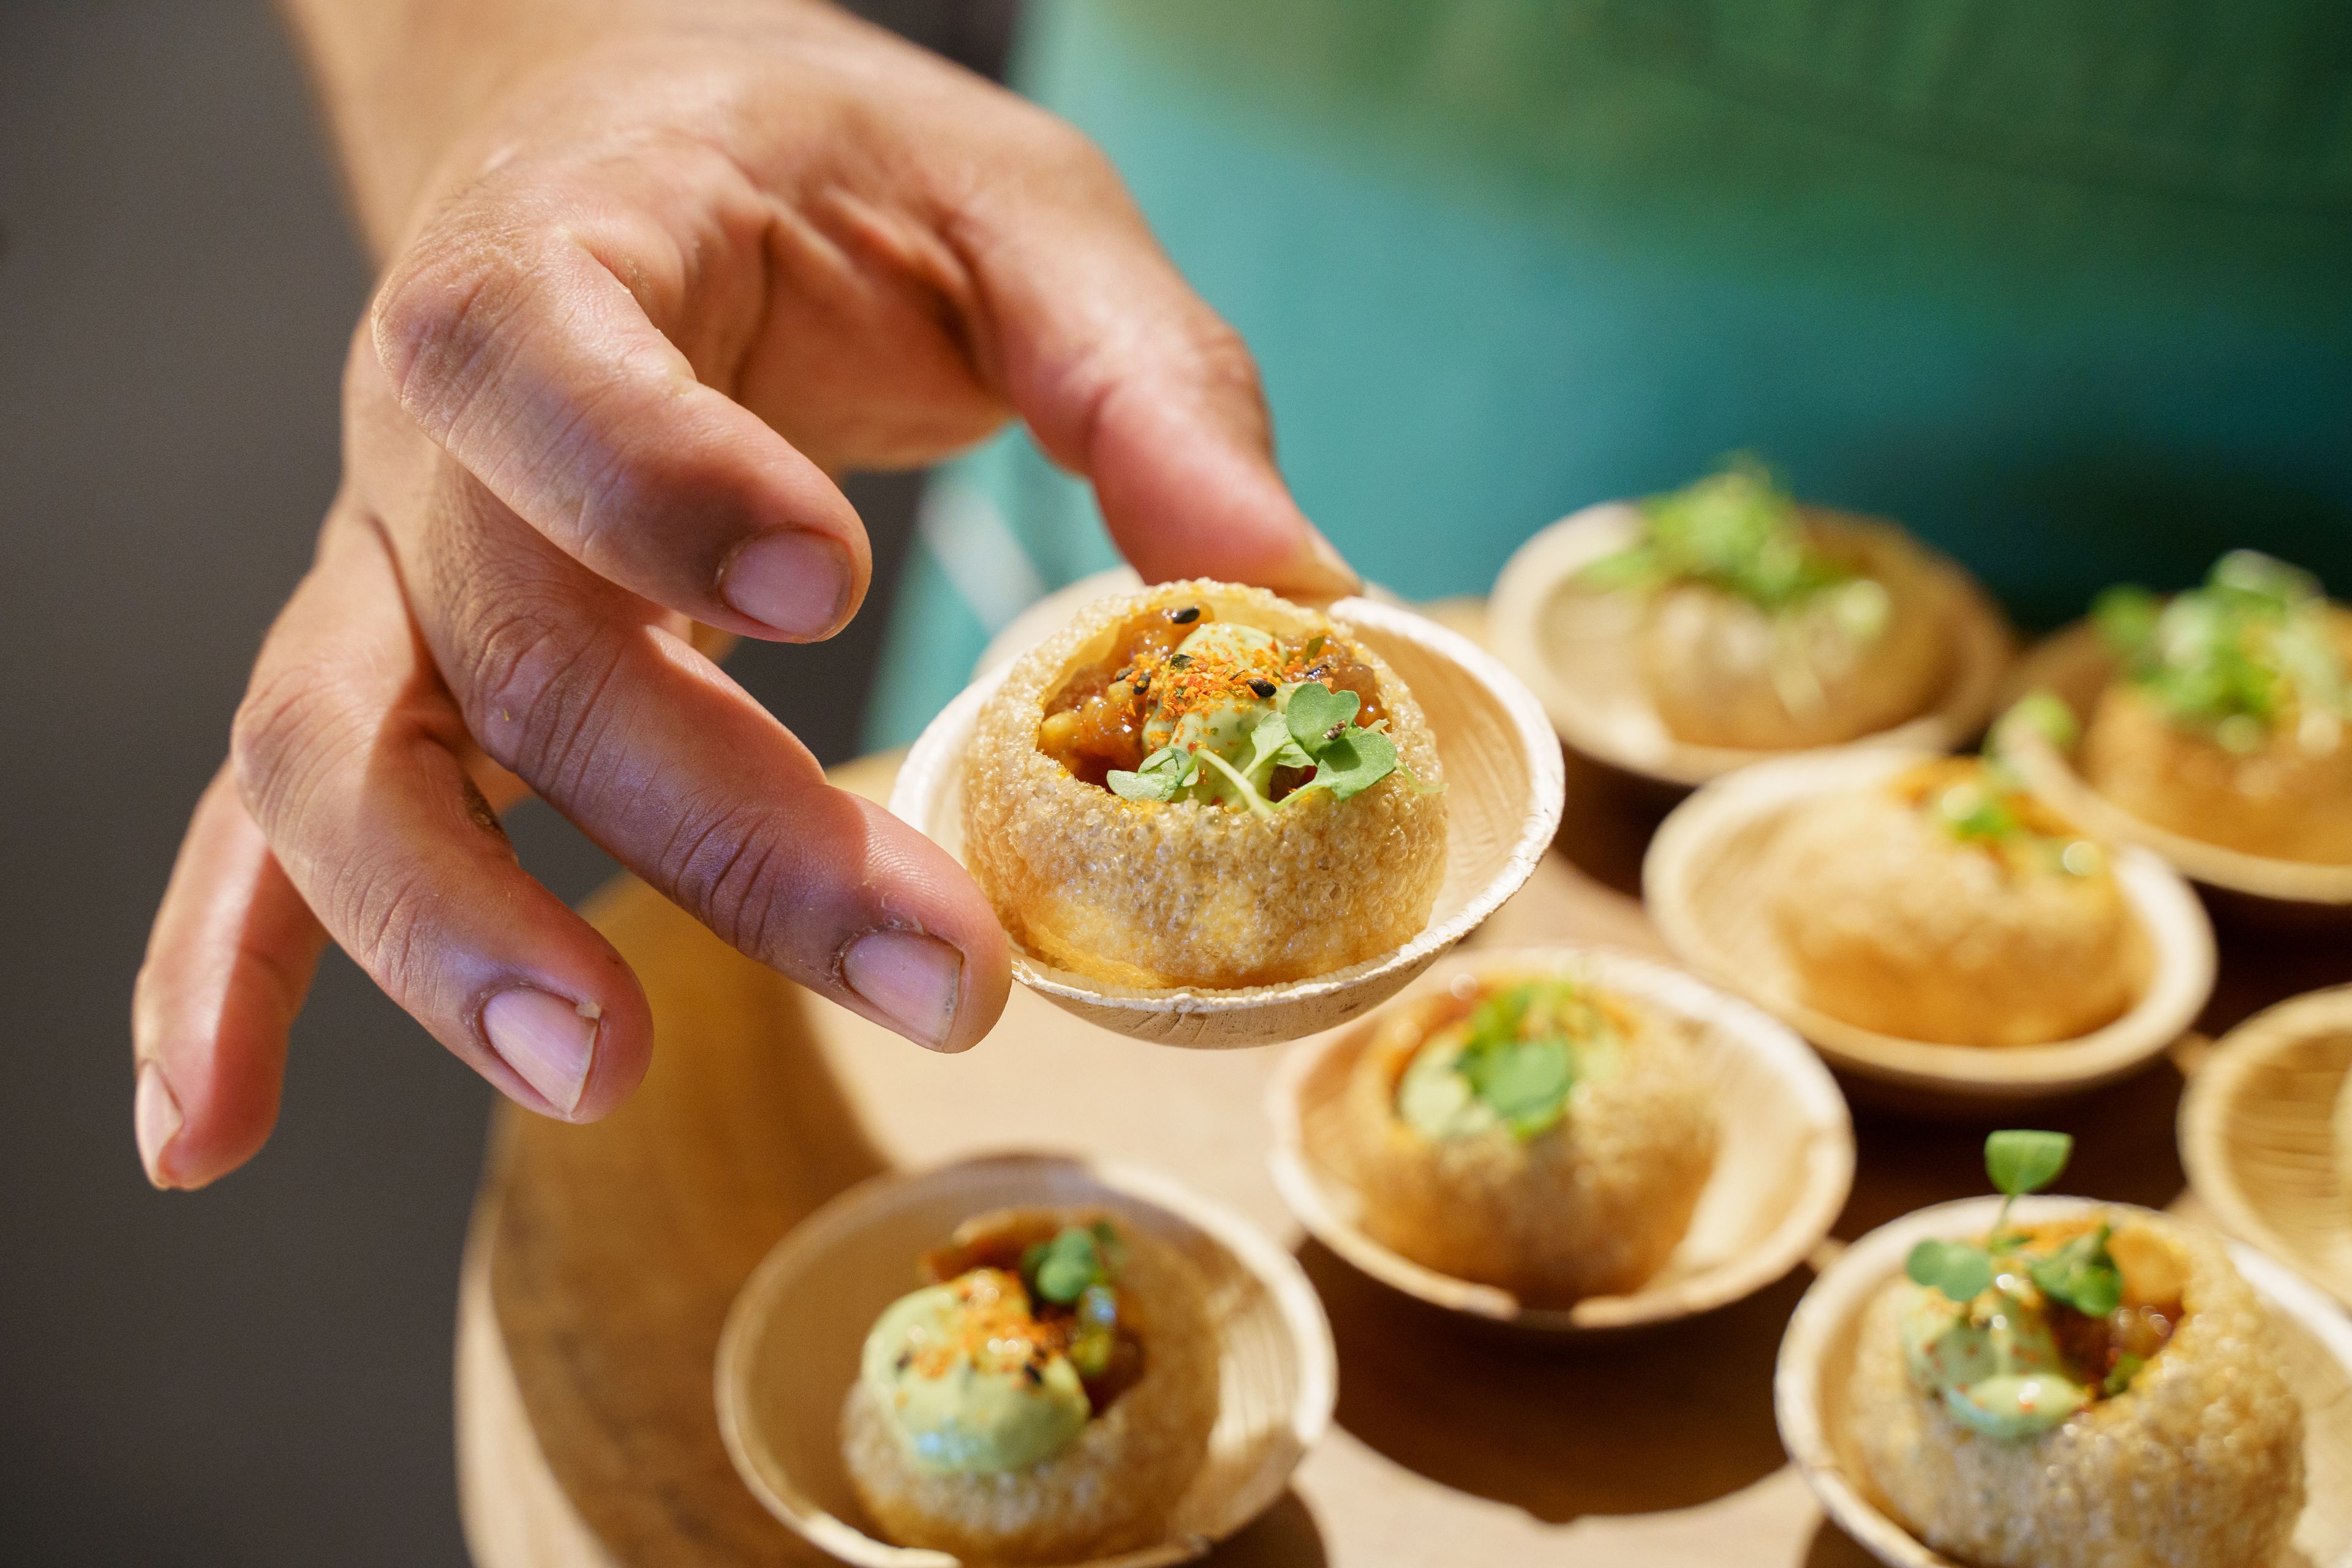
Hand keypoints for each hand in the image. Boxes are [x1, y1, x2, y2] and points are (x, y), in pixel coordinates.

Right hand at [131, 0, 1353, 1187]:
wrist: (622, 139)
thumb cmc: (817, 169)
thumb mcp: (1013, 209)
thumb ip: (1146, 377)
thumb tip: (1298, 588)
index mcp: (566, 260)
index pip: (551, 367)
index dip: (663, 484)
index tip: (829, 593)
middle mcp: (430, 434)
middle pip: (514, 646)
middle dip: (718, 826)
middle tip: (937, 974)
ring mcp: (380, 567)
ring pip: (341, 761)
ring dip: (449, 934)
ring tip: (601, 1071)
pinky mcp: (378, 669)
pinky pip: (264, 828)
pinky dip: (223, 977)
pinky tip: (216, 1131)